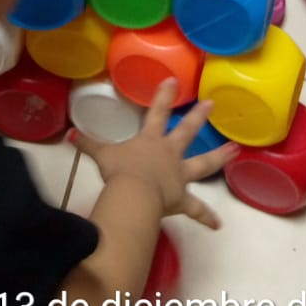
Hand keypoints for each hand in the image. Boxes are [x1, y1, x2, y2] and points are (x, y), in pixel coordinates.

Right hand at [71, 78, 237, 229]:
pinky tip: (218, 225)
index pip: (157, 113)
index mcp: (150, 141)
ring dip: (220, 157)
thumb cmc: (120, 172)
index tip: (173, 80)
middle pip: (187, 132)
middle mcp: (169, 154)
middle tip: (212, 103)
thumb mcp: (102, 155)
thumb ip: (88, 144)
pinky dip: (206, 217)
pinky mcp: (182, 199)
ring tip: (235, 150)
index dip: (164, 96)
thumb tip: (70, 134)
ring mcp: (179, 176)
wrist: (135, 195)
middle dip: (198, 117)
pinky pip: (197, 210)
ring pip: (203, 164)